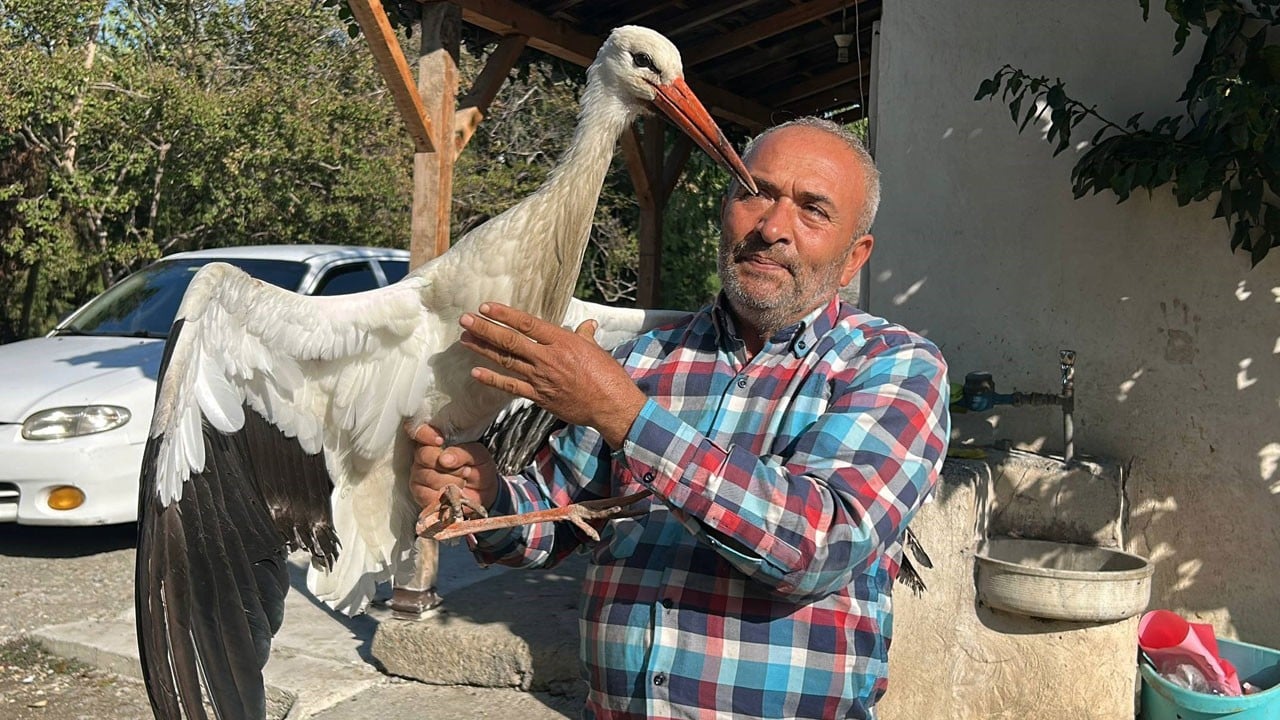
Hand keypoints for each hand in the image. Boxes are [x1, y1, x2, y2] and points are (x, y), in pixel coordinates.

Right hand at [407, 422, 497, 511]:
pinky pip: (426, 494)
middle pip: (423, 455)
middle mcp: (423, 456)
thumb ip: (462, 453)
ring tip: (462, 481)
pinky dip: (444, 495)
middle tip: (465, 469)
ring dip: (451, 481)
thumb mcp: (479, 456)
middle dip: (449, 465)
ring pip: (428, 476)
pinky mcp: (420, 494)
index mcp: (435, 441)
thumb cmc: (478, 469)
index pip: (417, 430)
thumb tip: (444, 458)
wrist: (483, 494)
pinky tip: (454, 493)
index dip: (424, 433)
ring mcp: (419, 476)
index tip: (440, 440)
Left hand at [459, 302, 646, 448]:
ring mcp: (541, 378)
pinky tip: (476, 373)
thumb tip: (587, 324)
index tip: (485, 307)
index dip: (504, 314)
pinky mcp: (539, 396)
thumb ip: (584, 335)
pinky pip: (511, 387)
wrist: (611, 405)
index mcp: (561, 341)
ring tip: (465, 340)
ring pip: (506, 361)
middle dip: (485, 329)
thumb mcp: (595, 349)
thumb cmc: (606, 375)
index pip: (527, 323)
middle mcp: (547, 357)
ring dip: (483, 349)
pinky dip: (493, 379)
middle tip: (465, 320)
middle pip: (510, 340)